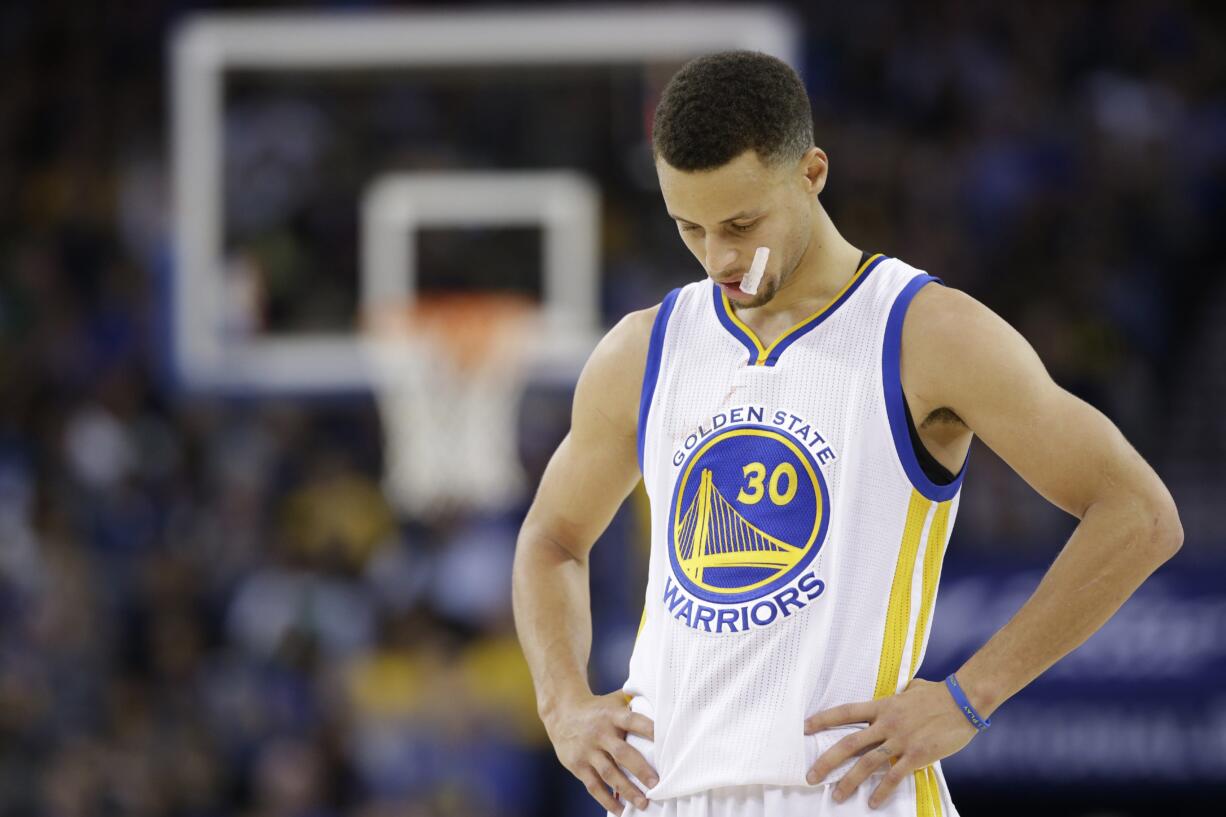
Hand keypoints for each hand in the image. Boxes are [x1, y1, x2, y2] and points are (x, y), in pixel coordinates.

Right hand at [542, 689, 657, 814]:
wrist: (562, 713)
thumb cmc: (598, 709)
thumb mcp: (614, 700)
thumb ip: (635, 704)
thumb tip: (664, 705)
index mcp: (612, 714)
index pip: (633, 721)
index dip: (649, 729)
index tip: (666, 741)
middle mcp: (600, 732)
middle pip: (621, 752)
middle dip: (640, 769)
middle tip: (657, 784)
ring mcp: (587, 750)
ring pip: (608, 773)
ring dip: (626, 790)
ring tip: (643, 803)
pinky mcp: (578, 765)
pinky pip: (593, 785)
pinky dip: (607, 799)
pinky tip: (621, 810)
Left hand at [803, 678, 978, 808]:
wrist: (963, 701)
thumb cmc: (939, 694)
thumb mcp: (911, 689)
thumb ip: (898, 695)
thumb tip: (898, 692)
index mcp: (882, 706)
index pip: (846, 712)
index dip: (824, 720)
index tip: (805, 727)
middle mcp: (886, 723)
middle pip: (849, 743)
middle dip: (827, 760)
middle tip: (811, 775)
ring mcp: (901, 740)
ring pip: (867, 764)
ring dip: (849, 781)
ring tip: (836, 795)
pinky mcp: (917, 755)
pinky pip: (894, 776)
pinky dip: (882, 791)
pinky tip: (873, 802)